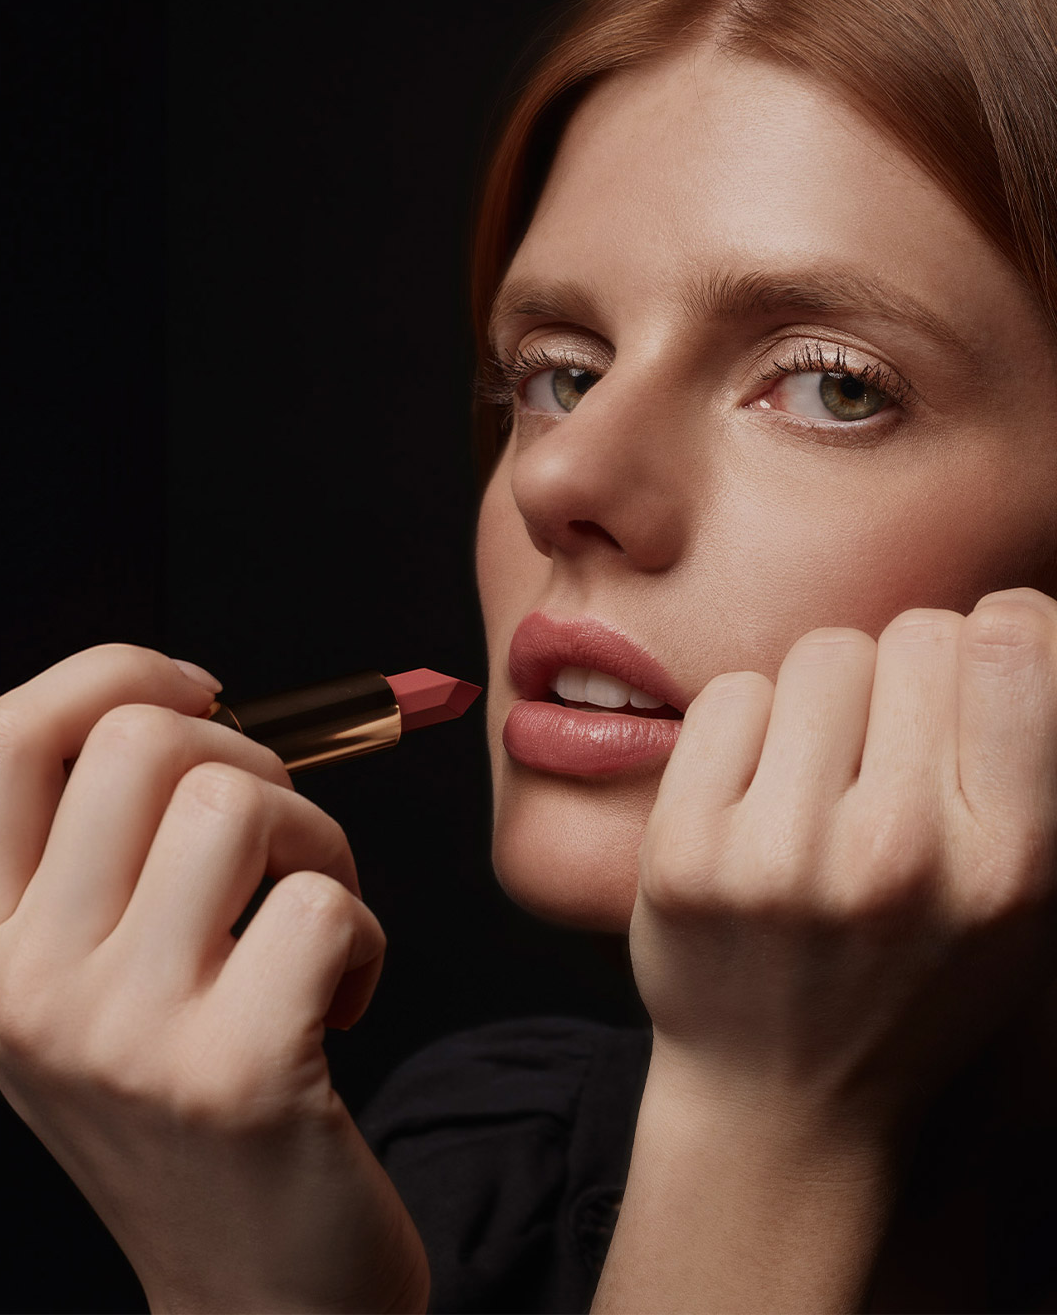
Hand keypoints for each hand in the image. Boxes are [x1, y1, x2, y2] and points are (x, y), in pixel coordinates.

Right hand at [0, 644, 428, 1313]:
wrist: (251, 1296)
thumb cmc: (194, 1106)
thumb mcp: (100, 987)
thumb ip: (110, 856)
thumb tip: (200, 699)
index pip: (6, 735)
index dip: (115, 670)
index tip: (206, 688)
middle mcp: (27, 987)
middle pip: (142, 743)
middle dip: (254, 757)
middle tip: (281, 842)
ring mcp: (123, 1034)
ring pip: (243, 802)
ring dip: (320, 844)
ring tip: (319, 925)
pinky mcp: (236, 1073)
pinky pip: (328, 904)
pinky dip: (370, 936)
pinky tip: (345, 1003)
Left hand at [630, 588, 1056, 1144]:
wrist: (781, 1098)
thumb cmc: (911, 982)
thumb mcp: (1018, 898)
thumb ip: (1024, 758)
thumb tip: (1012, 610)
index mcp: (1008, 864)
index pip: (1013, 642)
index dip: (997, 635)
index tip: (974, 672)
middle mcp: (897, 855)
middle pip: (911, 634)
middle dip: (903, 676)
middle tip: (887, 750)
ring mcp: (780, 854)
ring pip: (820, 654)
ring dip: (824, 699)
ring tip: (821, 777)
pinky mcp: (685, 850)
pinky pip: (732, 694)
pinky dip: (749, 727)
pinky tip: (756, 795)